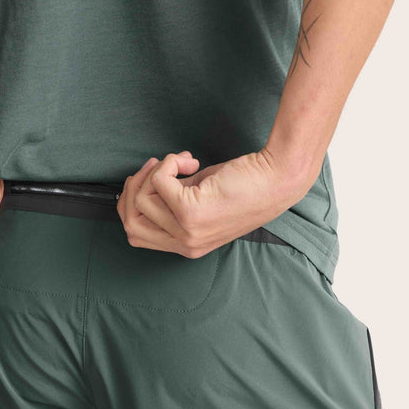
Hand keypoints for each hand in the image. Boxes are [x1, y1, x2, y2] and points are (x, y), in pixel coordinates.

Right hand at [117, 149, 307, 257]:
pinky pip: (158, 181)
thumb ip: (173, 201)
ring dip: (156, 171)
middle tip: (155, 167)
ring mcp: (186, 230)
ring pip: (141, 199)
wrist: (278, 179)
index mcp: (187, 246)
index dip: (132, 205)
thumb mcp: (202, 200)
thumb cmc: (246, 185)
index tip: (147, 180)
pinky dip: (169, 163)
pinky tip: (191, 162)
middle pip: (131, 222)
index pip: (136, 235)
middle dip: (133, 189)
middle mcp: (185, 244)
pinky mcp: (190, 211)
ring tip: (183, 163)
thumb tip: (146, 183)